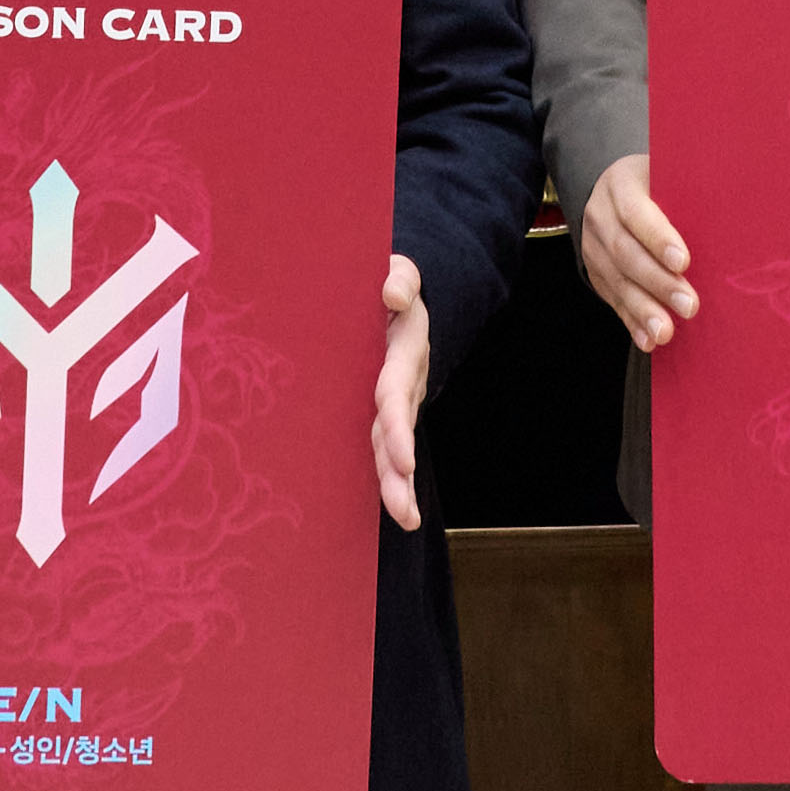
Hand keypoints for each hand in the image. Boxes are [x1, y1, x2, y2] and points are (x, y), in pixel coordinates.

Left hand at [372, 254, 429, 530]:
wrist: (398, 292)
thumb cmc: (389, 282)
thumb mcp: (399, 270)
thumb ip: (398, 276)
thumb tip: (391, 293)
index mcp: (402, 352)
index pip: (396, 393)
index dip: (399, 426)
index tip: (402, 460)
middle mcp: (403, 383)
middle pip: (399, 433)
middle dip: (401, 474)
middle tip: (406, 512)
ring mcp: (396, 400)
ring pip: (394, 447)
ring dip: (398, 485)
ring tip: (407, 520)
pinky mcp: (382, 410)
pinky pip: (383, 445)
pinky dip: (388, 477)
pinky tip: (392, 510)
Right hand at [574, 154, 697, 352]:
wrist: (610, 189)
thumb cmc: (657, 182)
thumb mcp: (666, 172)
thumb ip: (690, 187)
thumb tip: (737, 203)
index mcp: (622, 186)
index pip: (637, 213)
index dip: (659, 239)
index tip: (685, 262)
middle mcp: (601, 216)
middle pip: (626, 253)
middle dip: (659, 283)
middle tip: (690, 306)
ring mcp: (594, 247)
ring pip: (618, 282)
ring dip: (644, 310)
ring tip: (667, 331)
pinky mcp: (596, 273)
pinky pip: (613, 300)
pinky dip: (632, 322)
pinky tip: (649, 340)